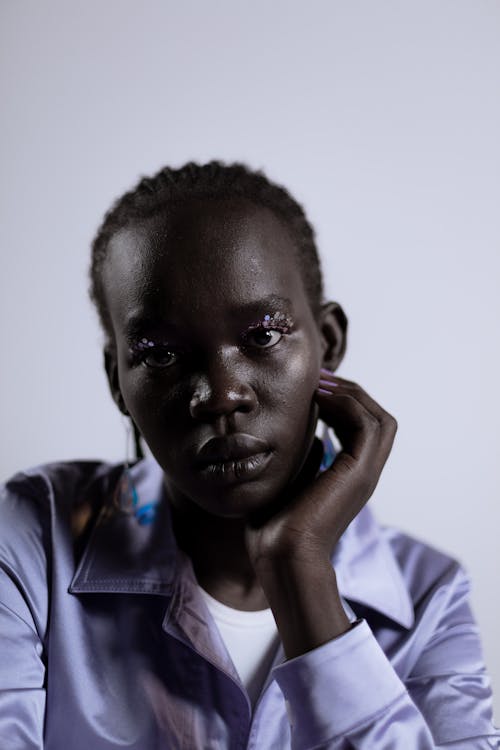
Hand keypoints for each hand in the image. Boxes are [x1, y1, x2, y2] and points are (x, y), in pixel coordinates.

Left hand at [245, 369, 397, 567]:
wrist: (281, 555)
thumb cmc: (276, 526)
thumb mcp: (290, 479)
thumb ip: (304, 456)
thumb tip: (309, 434)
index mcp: (350, 475)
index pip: (364, 427)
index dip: (343, 401)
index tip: (314, 387)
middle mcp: (364, 473)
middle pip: (379, 419)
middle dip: (350, 392)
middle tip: (319, 378)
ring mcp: (365, 473)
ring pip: (380, 419)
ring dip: (351, 395)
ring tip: (320, 385)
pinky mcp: (359, 473)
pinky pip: (368, 425)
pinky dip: (348, 406)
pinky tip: (320, 400)